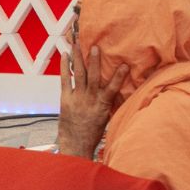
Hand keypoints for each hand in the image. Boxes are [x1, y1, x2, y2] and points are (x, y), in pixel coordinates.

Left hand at [57, 34, 129, 158]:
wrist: (76, 145)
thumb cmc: (93, 133)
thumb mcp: (106, 118)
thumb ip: (109, 102)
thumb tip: (116, 88)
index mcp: (103, 105)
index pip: (113, 88)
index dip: (119, 76)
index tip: (125, 65)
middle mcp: (90, 100)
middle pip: (93, 76)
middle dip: (94, 61)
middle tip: (95, 46)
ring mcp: (77, 99)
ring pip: (78, 74)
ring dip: (78, 58)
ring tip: (77, 44)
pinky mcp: (65, 100)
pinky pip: (65, 80)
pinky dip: (64, 67)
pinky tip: (65, 56)